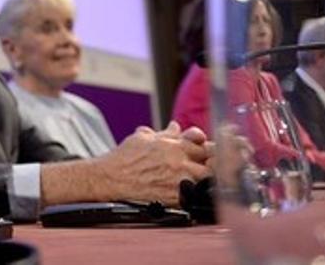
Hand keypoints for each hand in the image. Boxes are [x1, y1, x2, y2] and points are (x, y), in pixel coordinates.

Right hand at [95, 123, 211, 205]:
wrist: (111, 178)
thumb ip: (165, 134)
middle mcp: (180, 162)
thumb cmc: (124, 158)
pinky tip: (195, 193)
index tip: (209, 152)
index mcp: (174, 145)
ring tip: (202, 180)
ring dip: (208, 179)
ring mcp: (179, 180)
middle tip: (210, 167)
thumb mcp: (144, 138)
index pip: (204, 144)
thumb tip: (176, 127)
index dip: (209, 148)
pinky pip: (197, 197)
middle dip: (213, 163)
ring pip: (208, 180)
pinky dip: (198, 194)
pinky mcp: (176, 198)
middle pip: (212, 162)